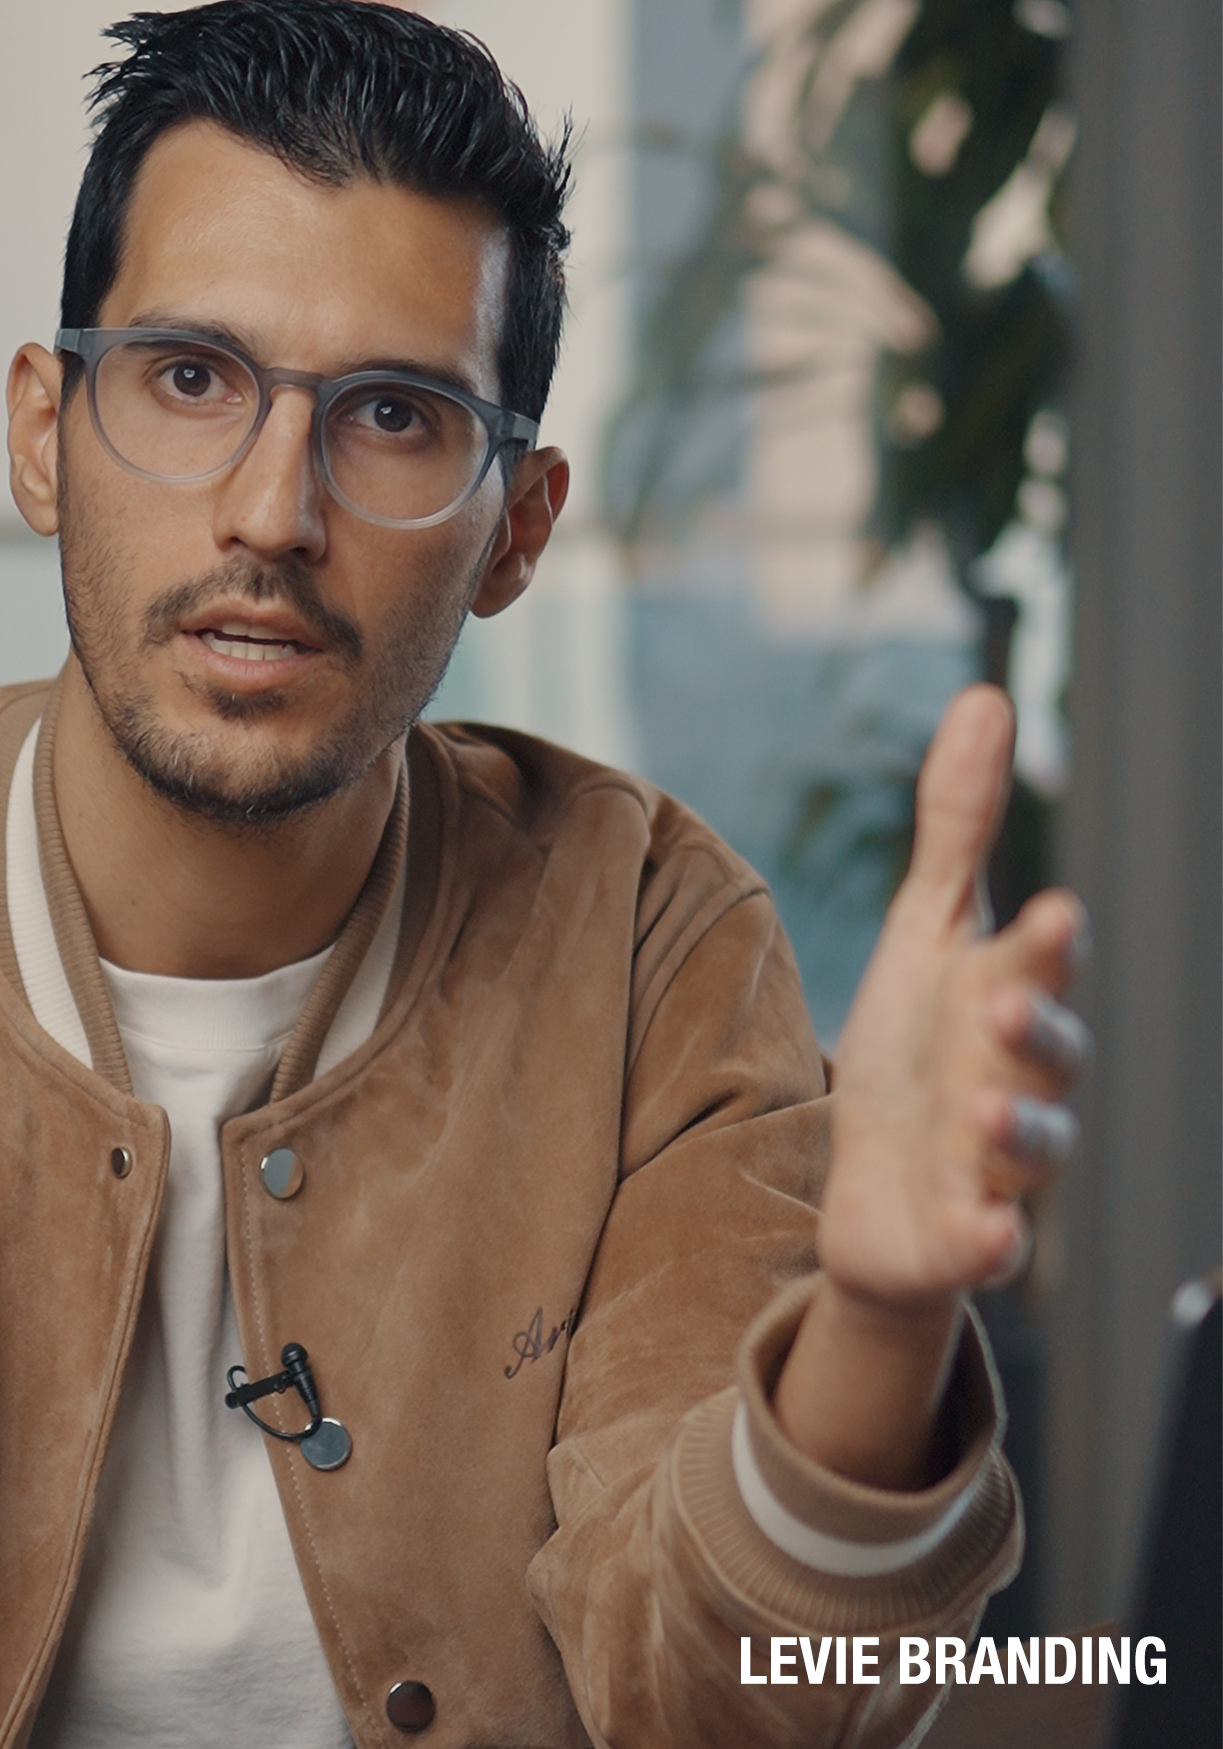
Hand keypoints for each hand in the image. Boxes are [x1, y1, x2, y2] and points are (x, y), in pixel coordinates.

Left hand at [818, 683, 1087, 1307]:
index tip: (1054, 910)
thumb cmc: (917, 1042)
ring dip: (1015, 1126)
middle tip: (1003, 1006)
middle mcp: (1017, 1078)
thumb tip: (985, 696)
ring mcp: (996, 1160)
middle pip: (1047, 1053)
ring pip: (1029, 1145)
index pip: (1038, 964)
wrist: (881, 1179)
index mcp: (1007, 997)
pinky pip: (989, 1239)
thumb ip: (958, 826)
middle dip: (1034, 1029)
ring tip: (981, 1111)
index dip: (1049, 944)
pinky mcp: (966, 1231)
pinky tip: (988, 1233)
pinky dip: (990, 1237)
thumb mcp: (928, 930)